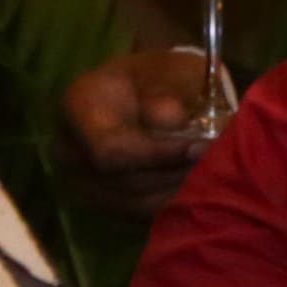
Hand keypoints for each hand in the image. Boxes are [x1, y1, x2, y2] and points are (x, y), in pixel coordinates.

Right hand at [57, 50, 223, 205]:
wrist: (151, 91)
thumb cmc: (166, 77)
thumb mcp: (175, 70)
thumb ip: (173, 93)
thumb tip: (173, 123)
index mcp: (78, 104)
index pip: (109, 149)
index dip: (156, 155)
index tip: (200, 148)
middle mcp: (69, 147)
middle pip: (124, 182)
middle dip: (175, 174)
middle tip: (217, 163)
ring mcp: (80, 180)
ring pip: (136, 204)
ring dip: (180, 192)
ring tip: (212, 173)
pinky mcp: (102, 204)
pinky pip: (141, 216)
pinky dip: (175, 204)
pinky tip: (199, 187)